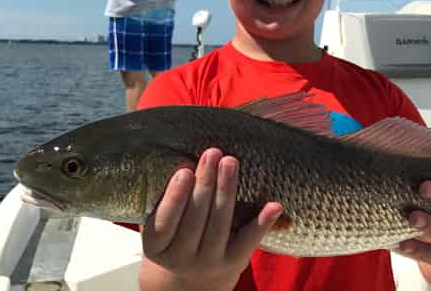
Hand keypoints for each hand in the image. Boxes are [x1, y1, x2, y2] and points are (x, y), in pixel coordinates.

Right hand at [141, 148, 283, 290]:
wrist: (190, 277)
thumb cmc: (175, 234)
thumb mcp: (162, 221)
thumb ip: (165, 198)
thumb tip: (176, 154)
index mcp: (156, 246)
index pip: (164, 222)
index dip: (175, 197)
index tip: (184, 171)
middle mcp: (180, 258)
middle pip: (195, 220)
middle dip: (205, 184)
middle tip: (213, 154)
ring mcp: (208, 261)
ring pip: (220, 225)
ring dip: (227, 190)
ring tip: (230, 162)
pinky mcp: (234, 261)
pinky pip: (249, 241)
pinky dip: (262, 223)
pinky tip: (274, 205)